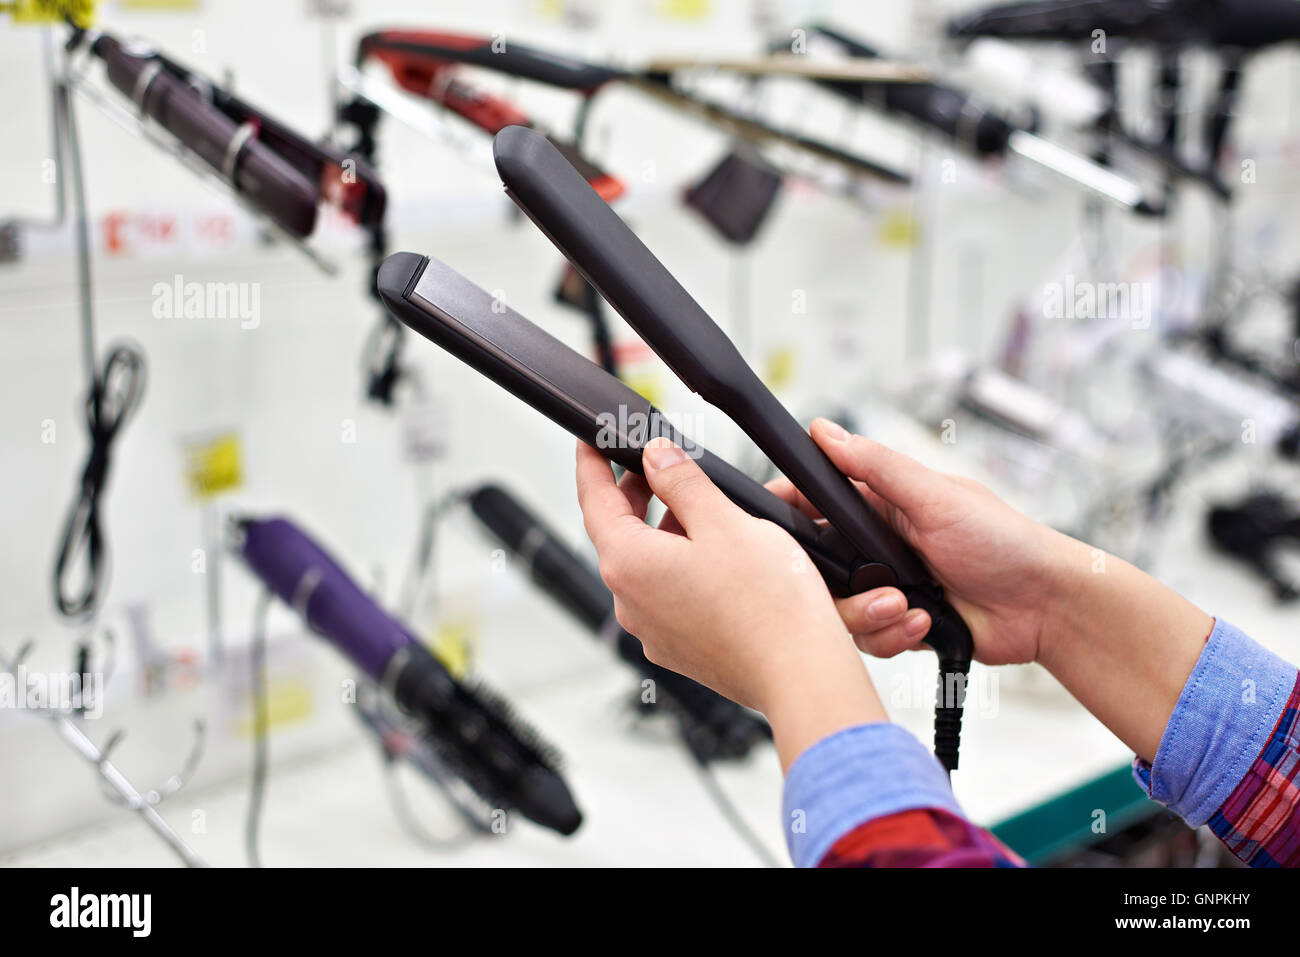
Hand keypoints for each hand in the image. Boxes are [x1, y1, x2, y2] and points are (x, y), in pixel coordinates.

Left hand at [576, 437, 886, 768]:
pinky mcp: (679, 648)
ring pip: (646, 564)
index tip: (589, 440)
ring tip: (704, 509)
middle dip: (635, 493)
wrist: (801, 675)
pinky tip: (716, 556)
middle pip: (618, 532)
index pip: (593, 499)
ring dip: (664, 531)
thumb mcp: (725, 520)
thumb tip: (655, 457)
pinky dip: (679, 566)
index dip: (591, 463)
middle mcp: (630, 601)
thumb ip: (682, 482)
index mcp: (629, 563)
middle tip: (657, 463)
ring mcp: (653, 630)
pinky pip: (666, 595)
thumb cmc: (769, 604)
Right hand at [773, 419, 1211, 761]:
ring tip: (909, 609)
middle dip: (837, 586)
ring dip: (872, 615)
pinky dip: (894, 635)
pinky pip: (869, 639)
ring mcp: (888, 587)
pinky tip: (926, 625)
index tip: (769, 529)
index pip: (814, 502)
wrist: (1046, 608)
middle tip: (873, 585)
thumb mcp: (935, 496)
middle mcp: (878, 545)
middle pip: (817, 568)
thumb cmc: (1005, 542)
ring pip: (839, 610)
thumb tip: (824, 430)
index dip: (787, 514)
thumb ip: (875, 466)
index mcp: (882, 504)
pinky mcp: (900, 625)